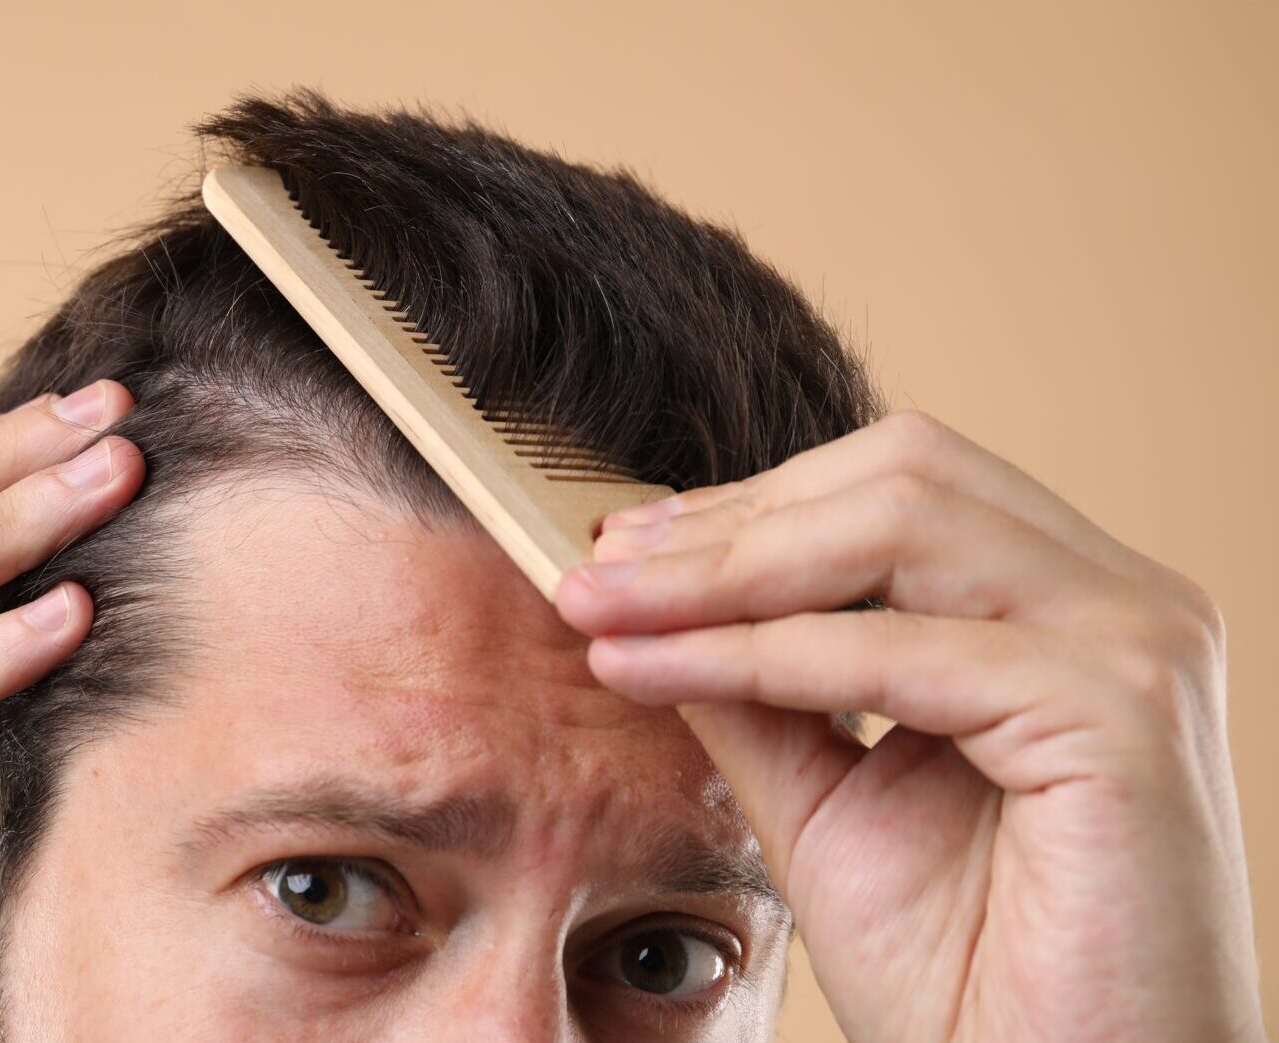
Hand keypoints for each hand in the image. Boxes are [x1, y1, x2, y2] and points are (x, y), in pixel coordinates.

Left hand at [555, 409, 1261, 1041]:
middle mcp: (1122, 604)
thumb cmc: (968, 973)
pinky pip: (899, 650)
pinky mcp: (1121, 714)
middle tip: (593, 570)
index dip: (748, 505)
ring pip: (900, 527)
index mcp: (1068, 608)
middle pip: (902, 473)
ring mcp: (1137, 647)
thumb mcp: (825, 795)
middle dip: (727, 521)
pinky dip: (761, 654)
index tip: (615, 543)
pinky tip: (652, 669)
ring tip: (601, 608)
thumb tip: (646, 592)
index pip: (897, 487)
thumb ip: (756, 683)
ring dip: (724, 570)